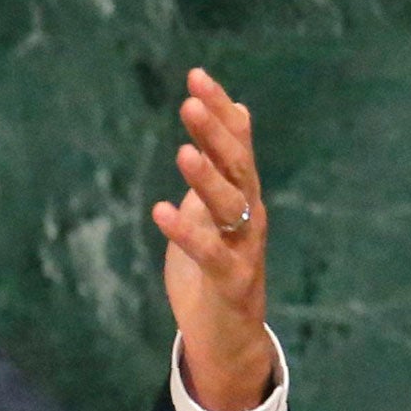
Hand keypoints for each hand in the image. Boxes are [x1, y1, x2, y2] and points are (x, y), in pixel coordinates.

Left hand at [151, 66, 272, 410]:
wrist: (227, 334)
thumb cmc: (213, 269)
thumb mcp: (214, 209)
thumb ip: (222, 164)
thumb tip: (236, 112)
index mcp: (242, 195)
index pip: (236, 142)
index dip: (220, 110)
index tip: (197, 76)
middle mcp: (249, 215)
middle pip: (237, 166)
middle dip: (215, 133)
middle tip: (189, 102)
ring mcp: (244, 247)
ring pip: (230, 206)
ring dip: (207, 178)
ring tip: (182, 152)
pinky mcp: (232, 281)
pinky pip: (211, 253)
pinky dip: (187, 233)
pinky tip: (160, 212)